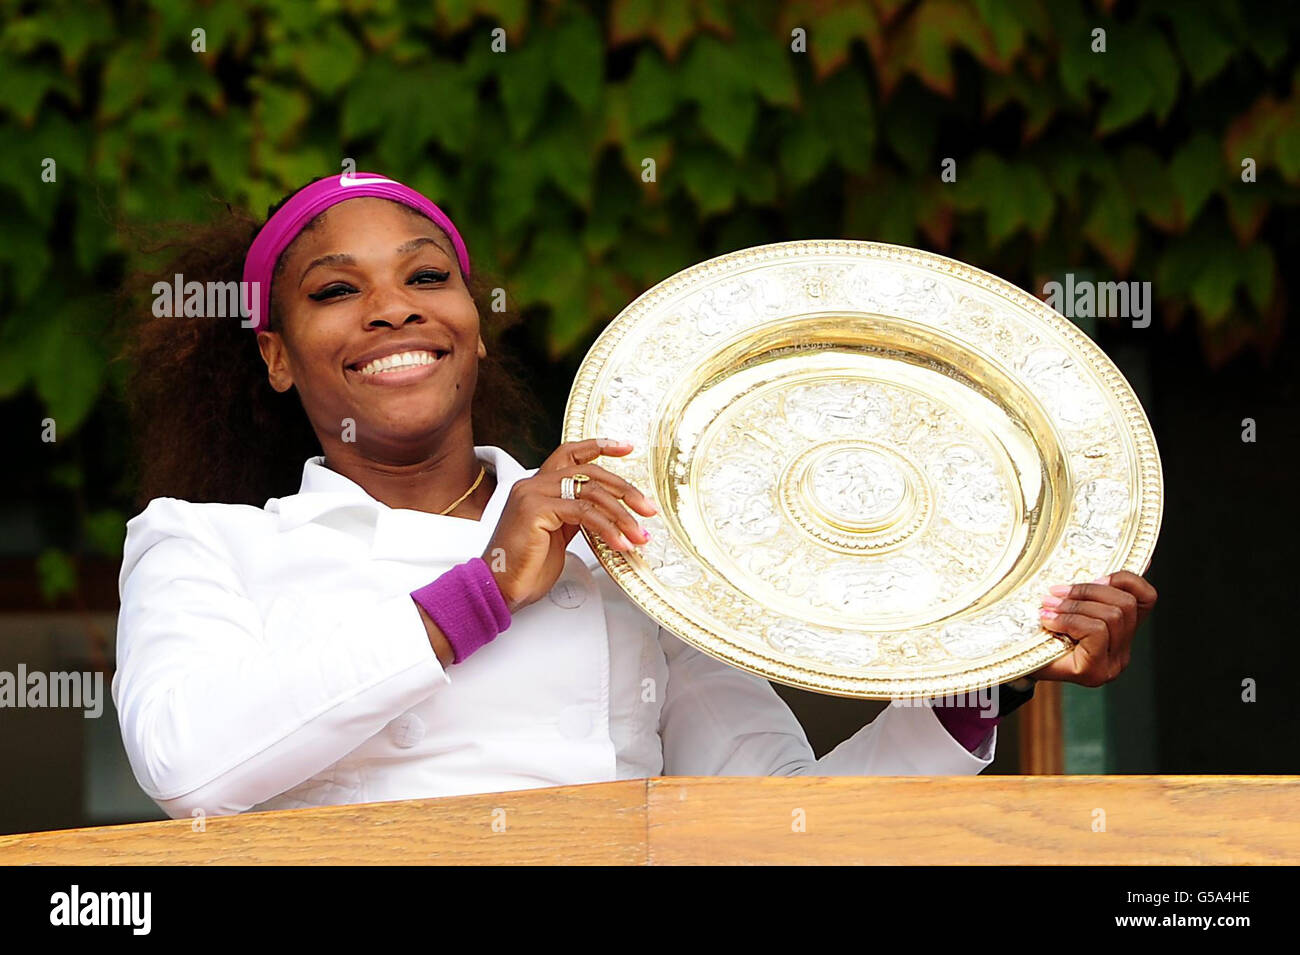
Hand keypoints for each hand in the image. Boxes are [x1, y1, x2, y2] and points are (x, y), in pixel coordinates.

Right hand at [481, 438, 656, 612]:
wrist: (500, 587)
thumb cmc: (526, 566)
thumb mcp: (558, 534)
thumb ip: (576, 514)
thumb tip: (608, 511)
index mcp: (538, 486)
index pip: (570, 454)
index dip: (600, 446)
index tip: (626, 448)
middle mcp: (534, 484)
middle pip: (589, 472)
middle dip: (625, 490)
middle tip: (647, 509)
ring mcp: (533, 494)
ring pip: (591, 492)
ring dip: (622, 515)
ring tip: (638, 535)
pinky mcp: (536, 509)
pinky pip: (584, 511)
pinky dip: (607, 527)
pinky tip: (619, 542)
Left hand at [1030, 571, 1157, 686]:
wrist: (1014, 660)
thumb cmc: (1041, 630)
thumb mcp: (1069, 602)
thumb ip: (1093, 587)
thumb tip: (1137, 559)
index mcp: (1122, 631)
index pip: (1147, 598)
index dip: (1125, 579)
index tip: (1095, 575)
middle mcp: (1123, 651)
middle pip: (1126, 604)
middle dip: (1088, 591)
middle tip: (1055, 592)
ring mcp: (1112, 664)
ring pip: (1111, 616)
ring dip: (1074, 606)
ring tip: (1047, 606)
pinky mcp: (1096, 671)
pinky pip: (1095, 631)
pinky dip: (1069, 620)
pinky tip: (1048, 622)